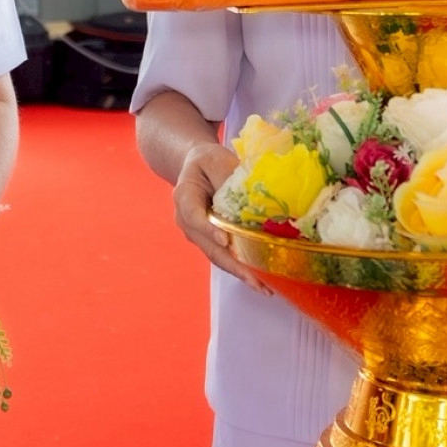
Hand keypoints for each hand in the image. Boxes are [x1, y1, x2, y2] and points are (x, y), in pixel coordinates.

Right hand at [173, 140, 258, 284]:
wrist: (197, 166)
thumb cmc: (207, 161)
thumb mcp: (215, 159)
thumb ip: (226, 176)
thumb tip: (247, 199)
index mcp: (184, 196)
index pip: (194, 216)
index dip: (208, 230)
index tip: (224, 240)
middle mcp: (186, 220)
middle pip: (208, 246)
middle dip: (232, 265)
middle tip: (254, 280)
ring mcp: (197, 234)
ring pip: (217, 256)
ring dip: (239, 273)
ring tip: (262, 287)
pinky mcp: (210, 240)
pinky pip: (224, 256)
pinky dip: (241, 268)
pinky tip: (260, 280)